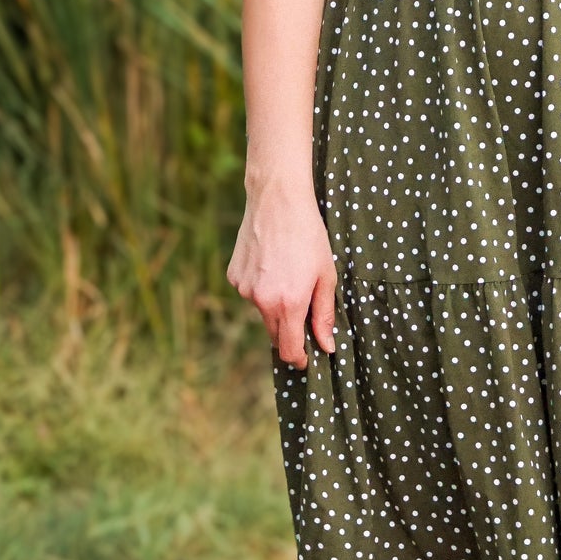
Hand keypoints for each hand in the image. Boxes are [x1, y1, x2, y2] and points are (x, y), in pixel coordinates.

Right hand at [226, 179, 337, 364]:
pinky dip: (262, 288)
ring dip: (275, 306)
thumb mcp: (326, 275)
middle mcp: (261, 301)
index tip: (308, 358)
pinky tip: (272, 265)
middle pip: (275, 336)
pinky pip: (250, 293)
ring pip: (262, 313)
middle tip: (305, 313)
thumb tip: (326, 346)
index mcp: (288, 304)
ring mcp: (244, 289)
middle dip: (290, 333)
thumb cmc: (309, 235)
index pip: (289, 350)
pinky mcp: (234, 276)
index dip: (299, 359)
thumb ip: (324, 315)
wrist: (277, 201)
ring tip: (288, 275)